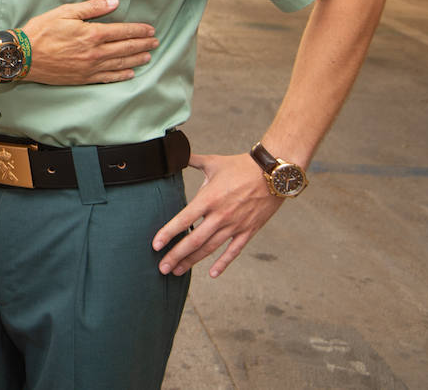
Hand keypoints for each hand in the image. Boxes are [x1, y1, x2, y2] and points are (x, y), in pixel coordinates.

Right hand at [22, 0, 157, 84]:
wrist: (24, 56)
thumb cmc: (42, 31)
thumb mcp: (65, 12)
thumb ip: (92, 7)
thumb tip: (114, 2)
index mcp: (92, 34)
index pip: (122, 31)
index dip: (138, 30)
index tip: (150, 29)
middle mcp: (95, 53)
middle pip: (125, 48)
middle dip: (143, 44)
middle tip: (155, 42)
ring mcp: (90, 67)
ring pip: (120, 63)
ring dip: (137, 59)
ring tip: (149, 56)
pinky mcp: (83, 78)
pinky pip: (108, 78)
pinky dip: (121, 75)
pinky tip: (130, 73)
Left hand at [152, 152, 281, 277]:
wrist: (272, 173)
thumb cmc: (241, 166)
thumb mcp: (213, 162)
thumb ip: (191, 160)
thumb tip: (174, 153)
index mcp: (209, 198)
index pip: (184, 220)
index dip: (168, 233)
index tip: (155, 245)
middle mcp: (220, 215)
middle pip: (194, 240)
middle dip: (176, 255)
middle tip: (162, 268)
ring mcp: (235, 225)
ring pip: (210, 248)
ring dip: (192, 261)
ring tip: (178, 271)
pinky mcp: (248, 230)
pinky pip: (234, 251)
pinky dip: (223, 263)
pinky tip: (213, 274)